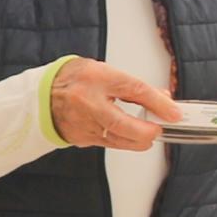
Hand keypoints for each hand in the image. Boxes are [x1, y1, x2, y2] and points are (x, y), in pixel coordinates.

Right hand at [47, 57, 172, 150]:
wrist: (42, 96)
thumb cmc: (75, 80)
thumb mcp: (105, 72)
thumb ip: (132, 86)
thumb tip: (161, 98)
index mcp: (96, 78)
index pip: (134, 90)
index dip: (158, 103)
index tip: (174, 113)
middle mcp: (88, 102)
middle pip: (123, 124)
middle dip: (146, 131)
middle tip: (158, 129)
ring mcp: (83, 123)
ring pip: (118, 140)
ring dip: (139, 140)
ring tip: (148, 135)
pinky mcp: (82, 138)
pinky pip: (109, 144)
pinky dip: (124, 141)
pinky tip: (131, 137)